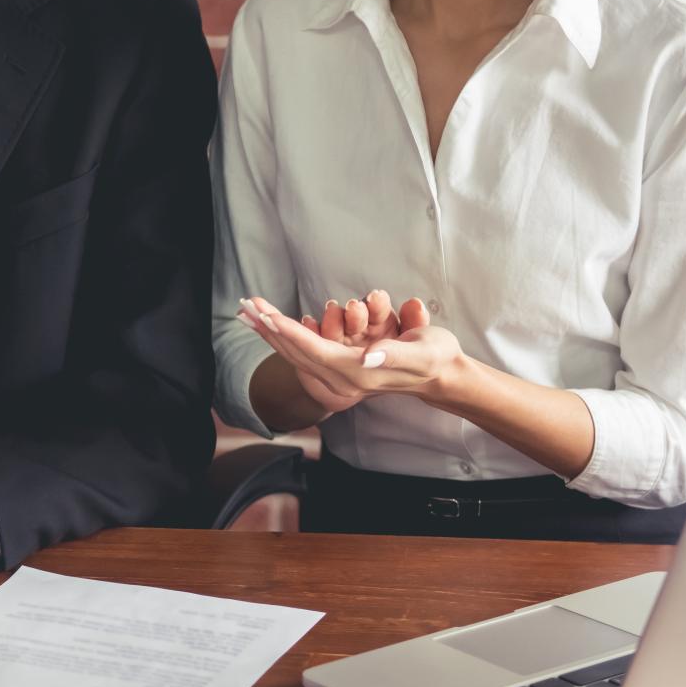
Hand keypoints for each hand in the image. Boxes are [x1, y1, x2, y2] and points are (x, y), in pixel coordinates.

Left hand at [239, 294, 445, 412]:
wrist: (440, 376)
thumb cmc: (434, 358)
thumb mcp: (422, 353)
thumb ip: (395, 353)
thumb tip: (369, 354)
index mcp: (358, 372)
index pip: (315, 351)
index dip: (290, 333)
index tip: (266, 315)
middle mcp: (343, 379)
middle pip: (297, 352)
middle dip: (270, 329)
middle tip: (245, 306)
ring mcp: (339, 378)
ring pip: (295, 353)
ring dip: (270, 332)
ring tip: (248, 312)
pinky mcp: (338, 370)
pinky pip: (303, 353)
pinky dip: (283, 337)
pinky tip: (270, 325)